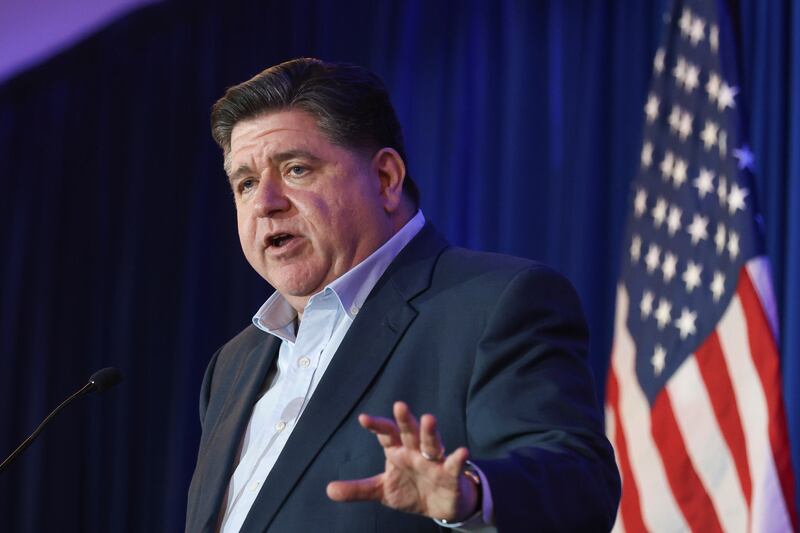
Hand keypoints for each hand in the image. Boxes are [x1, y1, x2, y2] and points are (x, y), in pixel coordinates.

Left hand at [326, 401, 478, 521]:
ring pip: (431, 443)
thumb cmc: (410, 490)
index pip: (386, 434)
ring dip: (430, 432)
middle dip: (405, 420)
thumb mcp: (382, 490)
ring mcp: (434, 460)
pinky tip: (462, 452)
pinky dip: (457, 458)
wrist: (439, 506)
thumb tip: (329, 490)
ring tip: (428, 419)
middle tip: (399, 405)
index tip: (364, 419)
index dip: (377, 426)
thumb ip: (358, 489)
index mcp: (398, 451)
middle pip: (410, 432)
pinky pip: (454, 465)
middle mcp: (415, 451)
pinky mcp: (450, 474)